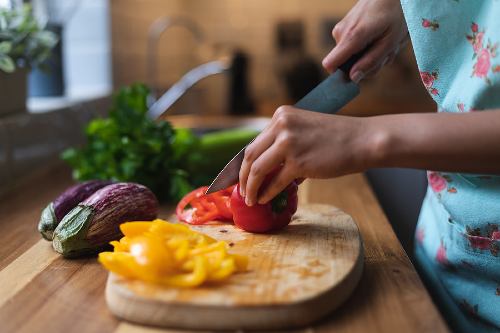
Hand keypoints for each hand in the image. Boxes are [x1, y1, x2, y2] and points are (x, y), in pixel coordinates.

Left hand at [238, 106, 377, 205]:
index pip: (255, 142)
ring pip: (257, 169)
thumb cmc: (337, 138)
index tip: (240, 176)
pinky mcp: (299, 161)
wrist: (362, 140)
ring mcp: (289, 142)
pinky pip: (275, 181)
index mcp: (281, 115)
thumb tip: (266, 170)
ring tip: (250, 199)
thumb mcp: (304, 130)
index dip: (244, 162)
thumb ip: (284, 143)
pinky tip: (264, 199)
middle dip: (242, 176)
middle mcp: (282, 125)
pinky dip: (267, 193)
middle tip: (241, 190)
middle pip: (250, 155)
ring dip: (251, 187)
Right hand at [322, 0, 407, 82]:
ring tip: (385, 42)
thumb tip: (353, 78)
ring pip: (351, 56)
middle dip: (366, 64)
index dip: (341, 75)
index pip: (330, 64)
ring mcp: (341, 28)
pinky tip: (380, 36)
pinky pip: (352, 46)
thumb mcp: (390, 42)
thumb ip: (371, 62)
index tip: (358, 76)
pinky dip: (368, 46)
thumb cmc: (396, 13)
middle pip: (346, 64)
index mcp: (351, 37)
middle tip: (385, 53)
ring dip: (370, 54)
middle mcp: (341, 33)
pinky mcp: (345, 26)